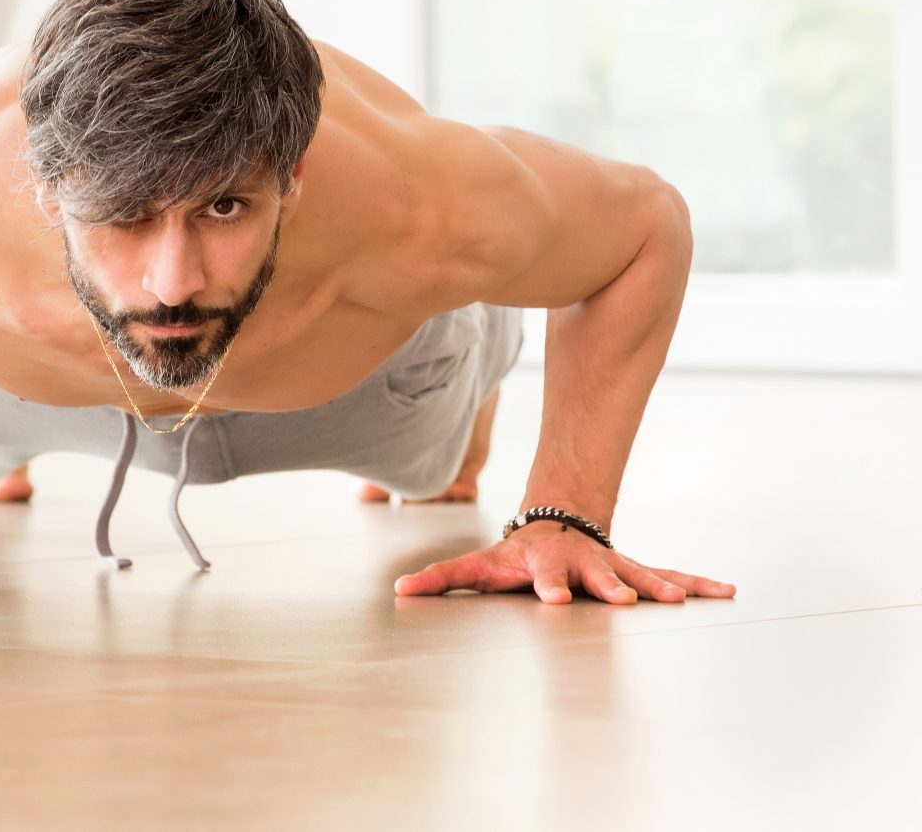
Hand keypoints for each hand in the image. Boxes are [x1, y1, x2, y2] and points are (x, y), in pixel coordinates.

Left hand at [392, 521, 736, 603]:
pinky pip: (668, 574)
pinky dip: (696, 583)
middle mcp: (580, 564)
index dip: (547, 588)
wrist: (554, 523)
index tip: (555, 602)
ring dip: (657, 585)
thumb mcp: (476, 566)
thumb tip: (399, 590)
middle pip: (593, 575)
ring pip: (637, 572)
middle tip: (622, 599)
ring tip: (678, 598)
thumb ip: (440, 579)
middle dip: (607, 586)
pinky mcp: (635, 569)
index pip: (541, 578)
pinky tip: (727, 590)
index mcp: (541, 566)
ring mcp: (610, 565)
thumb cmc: (512, 554)